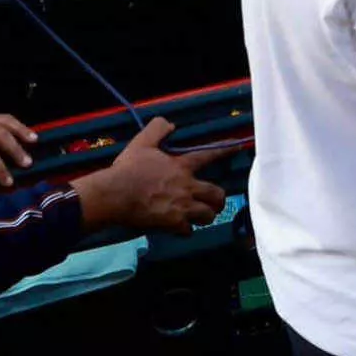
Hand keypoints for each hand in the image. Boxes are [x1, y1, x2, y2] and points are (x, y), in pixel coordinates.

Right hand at [72, 120, 224, 235]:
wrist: (115, 195)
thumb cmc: (128, 169)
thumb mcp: (141, 143)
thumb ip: (157, 130)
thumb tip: (171, 124)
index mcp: (181, 167)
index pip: (208, 156)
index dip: (225, 150)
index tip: (239, 147)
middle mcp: (187, 187)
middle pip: (217, 195)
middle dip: (219, 199)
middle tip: (214, 201)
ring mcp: (182, 207)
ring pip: (208, 215)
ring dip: (205, 215)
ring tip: (200, 216)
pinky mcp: (174, 224)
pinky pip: (188, 230)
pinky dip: (185, 230)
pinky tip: (180, 228)